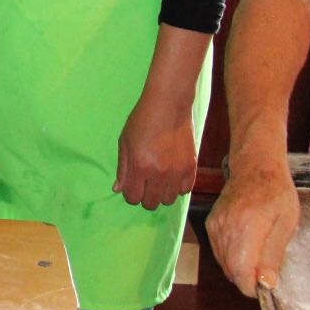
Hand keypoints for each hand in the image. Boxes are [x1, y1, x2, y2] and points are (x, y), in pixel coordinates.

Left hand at [114, 90, 196, 209]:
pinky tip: (171, 176)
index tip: (131, 185)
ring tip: (158, 179)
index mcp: (140, 166)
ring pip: (168, 200)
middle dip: (144, 196)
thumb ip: (122, 168)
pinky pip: (185, 190)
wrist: (168, 106)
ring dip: (161, 193)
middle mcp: (159, 173)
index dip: (130, 193)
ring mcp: (177, 172)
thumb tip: (118, 189)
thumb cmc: (141, 121)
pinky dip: (177, 187)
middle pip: (151, 203)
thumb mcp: (124, 142)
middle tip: (144, 182)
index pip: (133, 197)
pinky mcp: (191, 167)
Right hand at [206, 155, 298, 296]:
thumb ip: (273, 255)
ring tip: (259, 256)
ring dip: (241, 269)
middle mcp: (224, 228)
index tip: (268, 286)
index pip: (240, 273)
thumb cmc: (276, 193)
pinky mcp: (210, 225)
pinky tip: (247, 248)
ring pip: (224, 264)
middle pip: (231, 271)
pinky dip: (232, 258)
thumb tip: (266, 284)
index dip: (254, 287)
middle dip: (249, 279)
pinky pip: (219, 252)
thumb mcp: (286, 225)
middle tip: (268, 270)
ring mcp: (214, 226)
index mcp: (246, 228)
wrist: (255, 167)